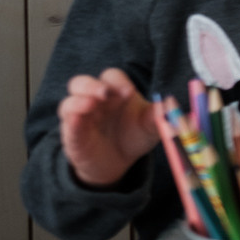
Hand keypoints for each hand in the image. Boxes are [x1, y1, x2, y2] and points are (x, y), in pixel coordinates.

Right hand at [57, 70, 159, 188]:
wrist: (119, 163)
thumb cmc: (134, 136)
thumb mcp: (151, 126)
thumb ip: (159, 115)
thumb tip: (171, 105)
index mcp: (115, 92)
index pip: (110, 77)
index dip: (118, 81)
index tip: (129, 92)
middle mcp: (94, 101)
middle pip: (82, 83)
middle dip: (91, 85)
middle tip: (105, 93)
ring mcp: (81, 118)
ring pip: (69, 102)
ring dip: (79, 101)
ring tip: (91, 104)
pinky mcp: (72, 136)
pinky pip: (68, 125)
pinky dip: (72, 121)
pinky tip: (77, 120)